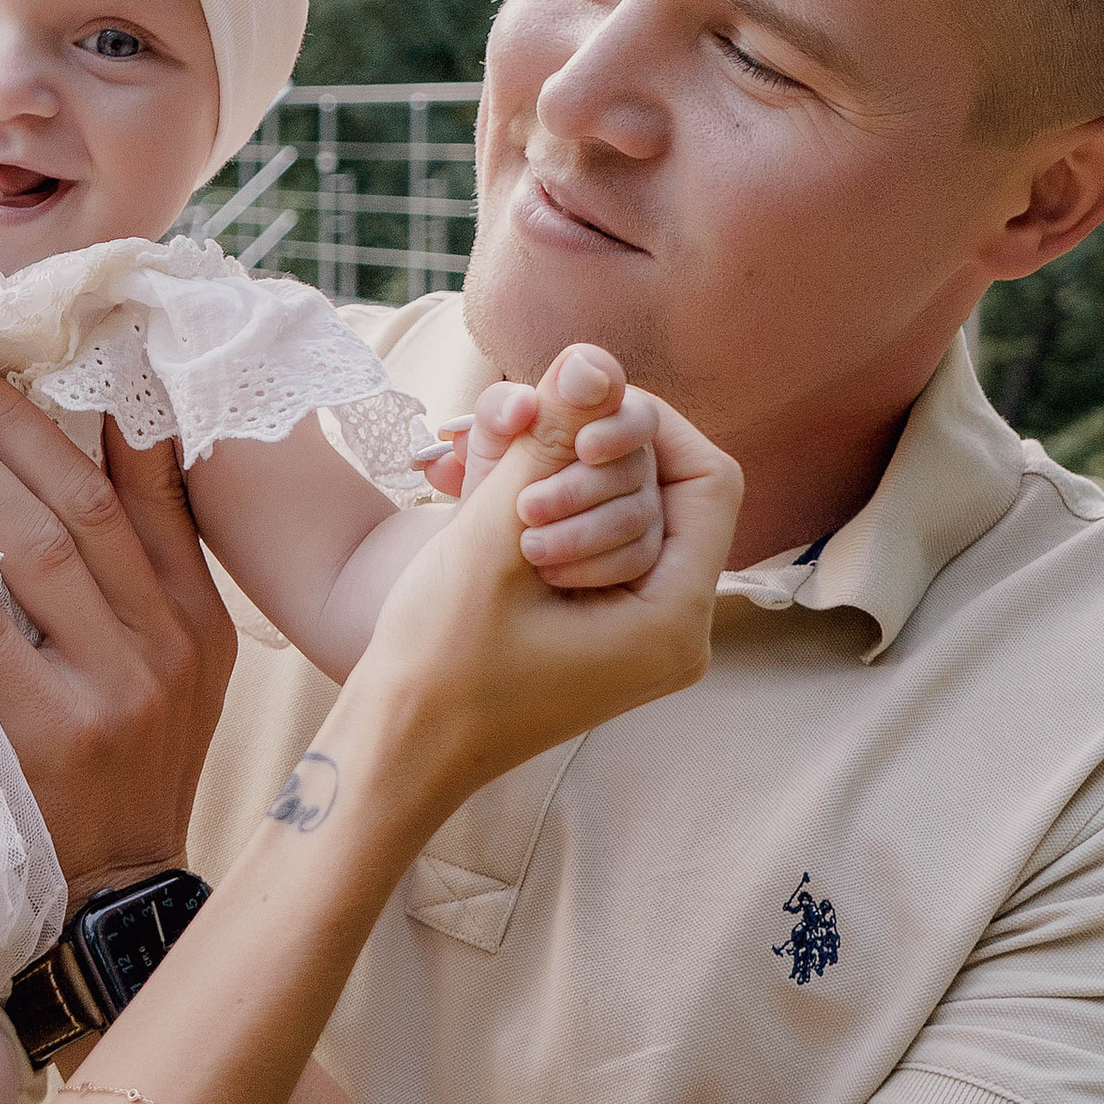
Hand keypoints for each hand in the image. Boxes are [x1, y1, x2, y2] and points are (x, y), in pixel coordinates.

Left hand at [0, 355, 235, 891]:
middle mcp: (163, 640)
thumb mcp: (186, 661)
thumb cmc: (139, 763)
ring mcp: (111, 687)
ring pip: (32, 546)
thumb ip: (154, 561)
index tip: (30, 338)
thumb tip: (113, 436)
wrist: (123, 889)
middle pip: (81, 498)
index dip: (92, 402)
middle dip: (5, 418)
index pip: (156, 483)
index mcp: (197, 614)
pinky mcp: (49, 732)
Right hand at [349, 348, 740, 839]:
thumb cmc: (439, 665)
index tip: (571, 413)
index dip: (645, 425)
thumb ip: (549, 443)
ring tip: (482, 498)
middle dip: (587, 462)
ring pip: (623, 505)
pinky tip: (478, 497)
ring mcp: (635, 627)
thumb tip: (594, 355)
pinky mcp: (597, 622)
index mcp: (674, 621)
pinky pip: (590, 534)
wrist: (393, 749)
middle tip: (513, 493)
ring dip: (555, 482)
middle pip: (666, 489)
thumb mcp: (492, 540)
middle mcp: (673, 628)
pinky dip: (541, 506)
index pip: (709, 478)